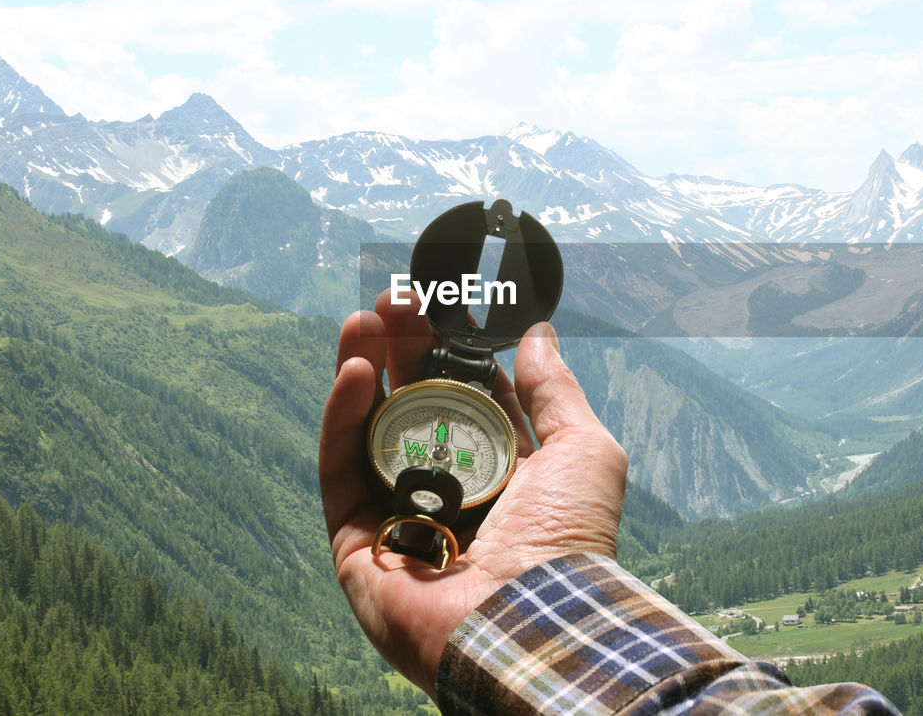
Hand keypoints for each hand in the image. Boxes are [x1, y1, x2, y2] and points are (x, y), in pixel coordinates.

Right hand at [319, 290, 627, 696]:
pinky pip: (339, 472)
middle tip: (395, 302)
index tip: (441, 310)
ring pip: (368, 435)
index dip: (451, 354)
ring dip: (362, 373)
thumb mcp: (583, 449)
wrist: (531, 619)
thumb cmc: (568, 540)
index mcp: (502, 477)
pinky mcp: (357, 543)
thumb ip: (554, 390)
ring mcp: (399, 519)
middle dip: (402, 353)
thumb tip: (539, 334)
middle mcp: (448, 496)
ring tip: (363, 319)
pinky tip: (352, 371)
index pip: (466, 402)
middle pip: (411, 409)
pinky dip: (340, 419)